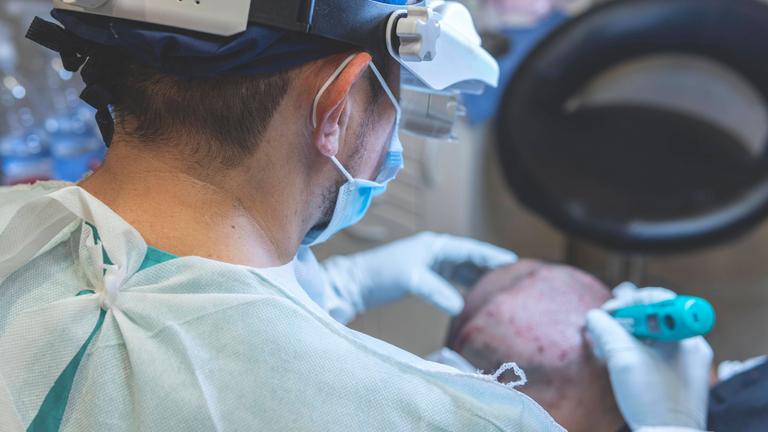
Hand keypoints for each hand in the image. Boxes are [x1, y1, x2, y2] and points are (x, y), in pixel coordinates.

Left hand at [322, 231, 516, 320]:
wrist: (354, 283)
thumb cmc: (380, 275)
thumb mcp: (412, 280)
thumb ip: (437, 291)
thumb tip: (460, 307)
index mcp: (436, 245)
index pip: (472, 249)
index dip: (493, 256)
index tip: (515, 263)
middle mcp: (435, 251)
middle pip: (470, 258)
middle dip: (491, 267)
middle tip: (515, 278)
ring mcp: (429, 264)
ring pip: (462, 270)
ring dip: (479, 278)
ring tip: (500, 289)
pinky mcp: (423, 277)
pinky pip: (452, 280)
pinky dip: (465, 287)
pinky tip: (474, 298)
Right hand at [586, 283, 712, 430]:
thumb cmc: (650, 397)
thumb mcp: (622, 356)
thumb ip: (605, 328)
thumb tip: (594, 316)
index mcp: (686, 335)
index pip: (659, 300)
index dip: (631, 301)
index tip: (609, 312)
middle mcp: (692, 345)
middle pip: (656, 317)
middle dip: (626, 319)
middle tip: (605, 326)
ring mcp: (688, 363)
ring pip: (654, 336)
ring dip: (628, 335)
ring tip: (607, 345)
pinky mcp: (680, 379)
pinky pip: (658, 354)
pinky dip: (637, 351)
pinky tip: (620, 360)